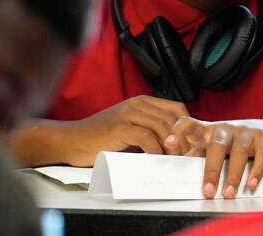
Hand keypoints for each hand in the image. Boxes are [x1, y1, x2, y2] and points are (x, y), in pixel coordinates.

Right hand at [57, 95, 188, 166]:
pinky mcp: (118, 127)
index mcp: (142, 102)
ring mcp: (127, 113)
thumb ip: (151, 132)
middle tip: (187, 157)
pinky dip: (155, 150)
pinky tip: (156, 160)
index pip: (176, 108)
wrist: (70, 141)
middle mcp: (137, 104)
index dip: (188, 125)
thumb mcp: (131, 131)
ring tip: (175, 160)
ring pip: (162, 126)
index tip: (192, 143)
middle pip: (172, 118)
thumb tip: (177, 147)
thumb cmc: (101, 139)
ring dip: (172, 146)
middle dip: (183, 138)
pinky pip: (146, 137)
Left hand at [164, 118, 262, 198]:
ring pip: (239, 151)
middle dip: (211, 170)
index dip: (178, 131)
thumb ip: (195, 157)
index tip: (168, 144)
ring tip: (228, 194)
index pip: (189, 123)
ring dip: (233, 175)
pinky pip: (261, 155)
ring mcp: (246, 131)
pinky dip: (256, 171)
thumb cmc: (232, 143)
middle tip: (208, 191)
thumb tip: (172, 174)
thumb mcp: (211, 147)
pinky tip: (251, 184)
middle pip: (217, 144)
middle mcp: (226, 128)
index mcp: (208, 130)